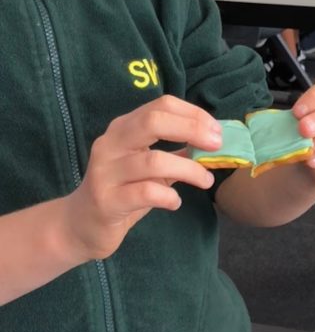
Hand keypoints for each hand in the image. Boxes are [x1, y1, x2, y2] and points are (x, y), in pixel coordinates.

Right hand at [65, 96, 220, 261]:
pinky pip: (145, 192)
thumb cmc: (123, 190)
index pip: (161, 106)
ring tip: (206, 181)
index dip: (193, 114)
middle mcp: (111, 144)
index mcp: (123, 128)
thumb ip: (178, 152)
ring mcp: (106, 172)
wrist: (80, 225)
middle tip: (216, 145)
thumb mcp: (150, 167)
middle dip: (191, 130)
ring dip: (189, 170)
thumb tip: (215, 142)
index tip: (216, 131)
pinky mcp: (107, 201)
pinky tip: (175, 202)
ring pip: (153, 161)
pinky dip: (168, 196)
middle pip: (153, 122)